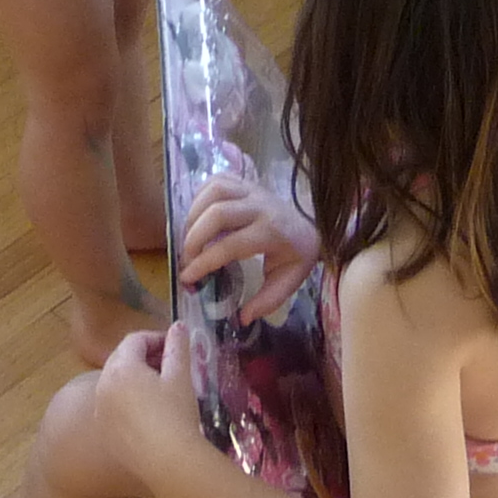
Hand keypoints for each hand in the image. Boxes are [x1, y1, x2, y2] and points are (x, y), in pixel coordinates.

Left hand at [92, 321, 209, 478]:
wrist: (168, 461)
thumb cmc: (176, 414)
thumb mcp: (181, 377)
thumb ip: (177, 348)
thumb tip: (178, 326)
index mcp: (121, 368)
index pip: (134, 340)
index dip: (156, 338)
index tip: (176, 345)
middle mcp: (103, 386)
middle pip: (121, 360)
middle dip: (145, 357)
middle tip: (170, 363)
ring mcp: (101, 410)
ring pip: (115, 383)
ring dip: (136, 378)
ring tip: (162, 387)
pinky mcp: (105, 431)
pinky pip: (113, 405)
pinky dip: (128, 400)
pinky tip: (151, 411)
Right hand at [180, 169, 321, 323]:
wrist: (312, 223)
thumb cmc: (297, 253)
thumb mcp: (288, 281)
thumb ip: (266, 301)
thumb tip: (241, 318)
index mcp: (272, 232)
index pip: (230, 245)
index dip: (204, 262)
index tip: (188, 278)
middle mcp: (261, 206)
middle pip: (217, 213)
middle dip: (193, 238)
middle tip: (186, 259)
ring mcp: (253, 189)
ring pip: (214, 190)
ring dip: (194, 214)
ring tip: (188, 237)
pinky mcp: (246, 181)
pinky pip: (217, 179)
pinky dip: (200, 195)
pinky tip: (197, 216)